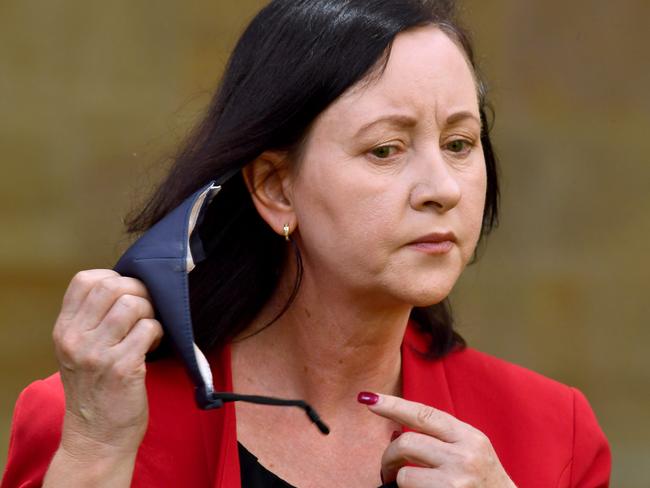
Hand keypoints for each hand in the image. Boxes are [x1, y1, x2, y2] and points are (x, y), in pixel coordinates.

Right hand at [52, 269, 162, 458]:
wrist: (96, 437)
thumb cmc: (95, 390)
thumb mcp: (79, 351)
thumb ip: (92, 320)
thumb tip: (128, 285)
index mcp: (64, 329)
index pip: (85, 280)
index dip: (115, 278)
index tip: (127, 294)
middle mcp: (76, 338)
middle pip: (113, 286)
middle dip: (139, 291)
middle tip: (147, 309)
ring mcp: (98, 353)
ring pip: (133, 304)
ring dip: (150, 313)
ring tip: (147, 331)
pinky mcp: (122, 368)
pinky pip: (149, 329)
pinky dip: (157, 333)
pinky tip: (151, 347)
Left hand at [362, 393, 515, 486]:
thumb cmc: (484, 484)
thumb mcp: (471, 452)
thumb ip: (441, 439)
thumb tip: (396, 430)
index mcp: (470, 437)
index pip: (424, 414)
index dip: (393, 405)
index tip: (369, 399)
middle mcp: (465, 455)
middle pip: (407, 442)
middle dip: (389, 455)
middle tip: (388, 468)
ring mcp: (457, 480)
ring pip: (405, 472)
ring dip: (398, 479)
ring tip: (406, 484)